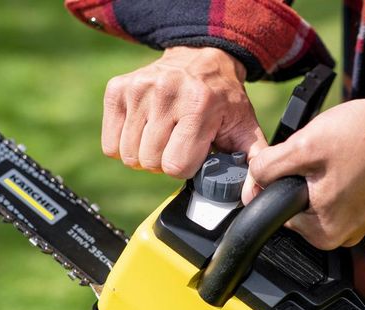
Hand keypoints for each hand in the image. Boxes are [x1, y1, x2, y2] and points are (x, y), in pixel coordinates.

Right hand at [102, 46, 266, 177]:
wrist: (202, 57)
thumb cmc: (222, 99)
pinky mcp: (118, 90)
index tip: (194, 152)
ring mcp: (138, 90)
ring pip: (128, 156)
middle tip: (177, 144)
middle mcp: (165, 93)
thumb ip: (254, 164)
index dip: (185, 167)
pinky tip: (143, 130)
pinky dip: (124, 144)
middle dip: (164, 161)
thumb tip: (250, 198)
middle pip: (150, 163)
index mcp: (199, 105)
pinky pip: (110, 145)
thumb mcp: (245, 129)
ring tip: (162, 136)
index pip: (176, 166)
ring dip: (144, 155)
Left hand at [243, 94, 364, 249]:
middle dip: (303, 175)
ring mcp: (361, 223)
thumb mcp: (304, 146)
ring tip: (341, 153)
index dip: (277, 177)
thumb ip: (268, 168)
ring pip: (321, 195)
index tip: (296, 156)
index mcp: (323, 233)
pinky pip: (343, 192)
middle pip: (300, 203)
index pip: (278, 209)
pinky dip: (343, 173)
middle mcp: (343, 236)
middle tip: (323, 152)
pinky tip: (354, 157)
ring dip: (323, 172)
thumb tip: (251, 182)